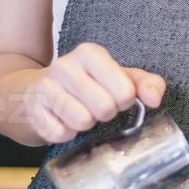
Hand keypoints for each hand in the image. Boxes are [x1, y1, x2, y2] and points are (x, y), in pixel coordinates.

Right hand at [26, 42, 165, 143]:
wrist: (37, 91)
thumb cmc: (87, 84)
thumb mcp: (119, 77)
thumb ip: (146, 84)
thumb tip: (154, 100)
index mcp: (90, 53)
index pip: (125, 90)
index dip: (125, 101)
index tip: (117, 97)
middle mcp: (65, 65)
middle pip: (104, 108)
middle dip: (106, 114)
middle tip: (98, 107)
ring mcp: (45, 87)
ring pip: (82, 121)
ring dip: (86, 124)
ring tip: (80, 113)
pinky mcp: (33, 110)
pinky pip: (60, 134)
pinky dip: (66, 134)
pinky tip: (62, 121)